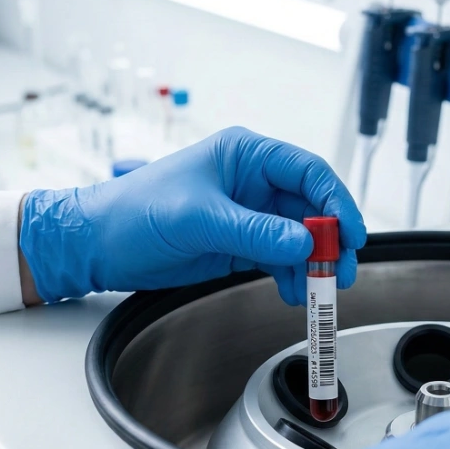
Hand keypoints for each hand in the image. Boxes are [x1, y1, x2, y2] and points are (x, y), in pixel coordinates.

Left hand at [18, 127, 366, 303]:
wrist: (97, 244)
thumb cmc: (134, 212)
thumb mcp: (197, 219)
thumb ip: (253, 232)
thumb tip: (303, 242)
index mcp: (245, 155)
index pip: (308, 173)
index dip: (336, 202)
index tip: (352, 234)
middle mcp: (252, 181)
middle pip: (312, 208)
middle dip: (332, 240)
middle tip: (343, 270)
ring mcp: (248, 214)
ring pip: (300, 238)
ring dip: (315, 264)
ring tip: (322, 290)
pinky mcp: (240, 244)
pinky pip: (280, 258)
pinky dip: (292, 276)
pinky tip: (294, 293)